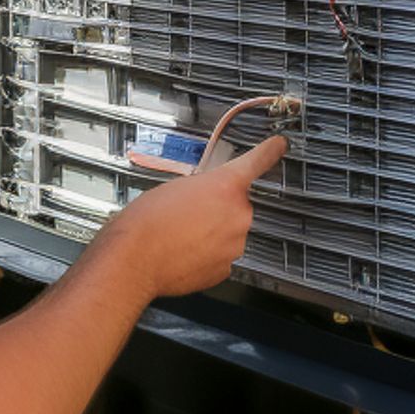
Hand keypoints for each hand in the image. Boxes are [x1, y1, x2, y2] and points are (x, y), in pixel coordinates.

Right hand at [96, 136, 288, 298]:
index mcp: (226, 185)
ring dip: (212, 232)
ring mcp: (234, 244)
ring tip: (181, 234)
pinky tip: (184, 251)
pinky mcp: (226, 268)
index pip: (256, 162)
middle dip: (218, 207)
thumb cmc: (147, 221)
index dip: (270, 152)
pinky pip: (221, 254)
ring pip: (229, 231)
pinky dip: (207, 253)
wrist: (135, 259)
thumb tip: (208, 194)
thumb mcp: (176, 186)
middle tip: (189, 212)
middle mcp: (238, 214)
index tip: (279, 145)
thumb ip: (202, 187)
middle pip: (237, 204)